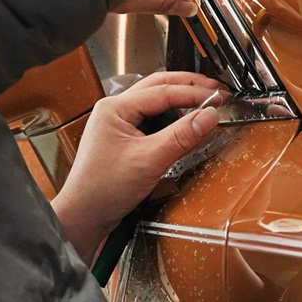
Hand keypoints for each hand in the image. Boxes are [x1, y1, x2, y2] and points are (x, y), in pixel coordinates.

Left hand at [52, 71, 224, 263]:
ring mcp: (119, 123)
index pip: (163, 91)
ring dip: (181, 99)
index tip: (217, 98)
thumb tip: (207, 117)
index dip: (194, 93)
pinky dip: (172, 116)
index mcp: (115, 108)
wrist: (84, 215)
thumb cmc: (102, 189)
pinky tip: (186, 122)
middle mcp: (115, 110)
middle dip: (189, 86)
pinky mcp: (125, 137)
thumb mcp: (148, 160)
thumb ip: (181, 137)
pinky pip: (152, 118)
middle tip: (215, 91)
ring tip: (205, 102)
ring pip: (156, 100)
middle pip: (158, 86)